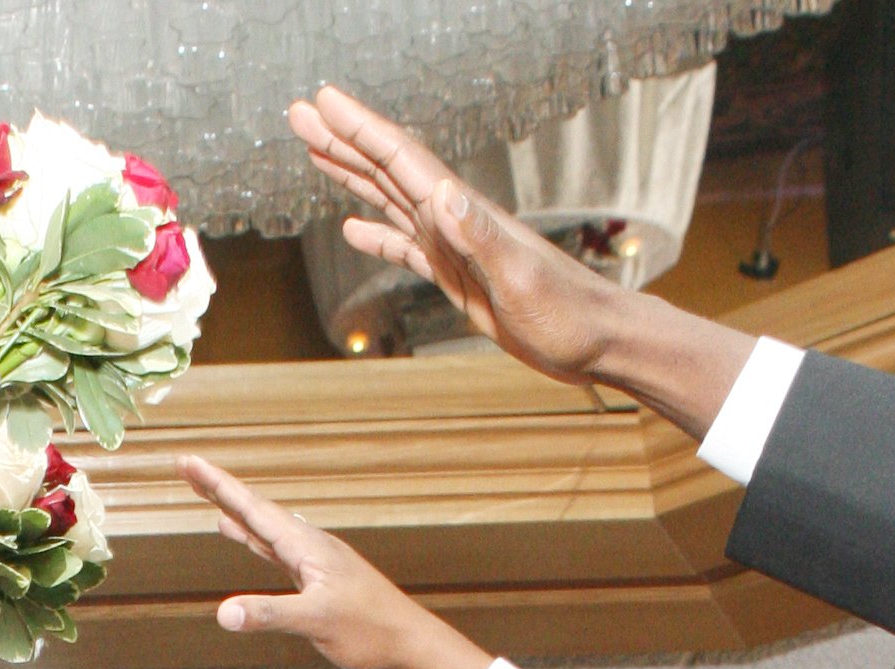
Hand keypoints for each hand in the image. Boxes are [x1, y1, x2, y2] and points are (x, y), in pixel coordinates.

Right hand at [178, 457, 487, 668]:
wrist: (405, 640)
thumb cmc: (369, 629)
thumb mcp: (315, 621)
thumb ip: (269, 614)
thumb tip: (225, 613)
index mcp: (305, 546)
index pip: (252, 509)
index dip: (218, 485)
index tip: (190, 462)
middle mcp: (306, 545)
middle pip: (254, 510)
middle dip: (218, 488)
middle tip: (187, 467)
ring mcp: (310, 560)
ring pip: (262, 527)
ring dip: (234, 510)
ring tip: (208, 495)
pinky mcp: (313, 578)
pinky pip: (273, 549)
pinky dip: (252, 537)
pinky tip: (243, 535)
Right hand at [286, 88, 621, 382]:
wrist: (594, 340)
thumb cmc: (567, 313)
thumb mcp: (520, 277)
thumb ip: (481, 235)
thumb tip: (441, 193)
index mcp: (463, 214)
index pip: (401, 161)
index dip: (360, 129)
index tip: (322, 102)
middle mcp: (453, 220)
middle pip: (387, 169)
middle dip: (343, 141)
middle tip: (300, 114)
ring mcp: (453, 246)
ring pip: (390, 200)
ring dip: (352, 175)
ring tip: (315, 154)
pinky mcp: (456, 275)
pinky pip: (406, 246)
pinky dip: (376, 235)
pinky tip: (353, 229)